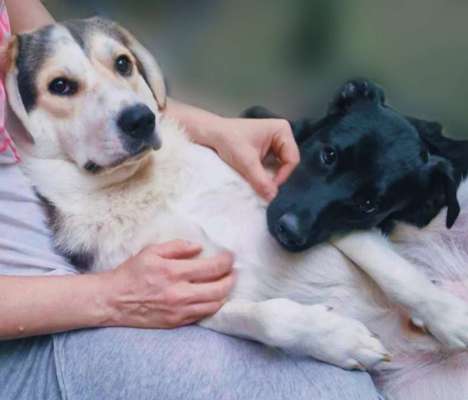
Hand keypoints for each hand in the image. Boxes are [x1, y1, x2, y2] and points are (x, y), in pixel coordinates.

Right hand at [105, 240, 234, 327]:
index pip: (212, 267)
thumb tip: (198, 248)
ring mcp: (179, 310)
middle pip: (219, 289)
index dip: (226, 261)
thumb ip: (177, 247)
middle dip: (231, 278)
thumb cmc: (131, 273)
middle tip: (232, 271)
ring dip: (225, 293)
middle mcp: (179, 293)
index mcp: (174, 272)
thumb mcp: (151, 251)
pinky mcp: (176, 322)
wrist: (113, 300)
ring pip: (214, 304)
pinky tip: (212, 297)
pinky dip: (212, 305)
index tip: (230, 257)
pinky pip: (203, 315)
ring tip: (225, 284)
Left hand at [212, 117, 299, 200]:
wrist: (211, 134)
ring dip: (270, 177)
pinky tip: (256, 179)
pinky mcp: (267, 151)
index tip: (269, 187)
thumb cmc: (228, 140)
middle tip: (265, 188)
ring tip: (259, 184)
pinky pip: (272, 167)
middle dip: (277, 177)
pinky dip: (265, 175)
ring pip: (280, 167)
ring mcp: (274, 143)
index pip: (292, 159)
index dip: (283, 175)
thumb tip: (272, 197)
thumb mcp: (246, 161)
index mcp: (282, 130)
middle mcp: (282, 135)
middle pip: (288, 163)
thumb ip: (260, 180)